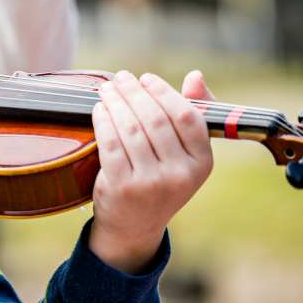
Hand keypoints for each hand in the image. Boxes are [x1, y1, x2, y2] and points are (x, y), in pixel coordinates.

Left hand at [87, 70, 214, 272]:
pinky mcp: (122, 187)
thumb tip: (196, 75)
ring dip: (116, 102)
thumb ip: (192, 114)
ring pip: (131, 129)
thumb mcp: (185, 154)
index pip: (187, 116)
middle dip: (134, 92)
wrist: (135, 226)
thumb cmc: (161, 179)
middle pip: (155, 119)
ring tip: (107, 89)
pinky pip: (110, 144)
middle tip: (120, 77)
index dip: (164, 92)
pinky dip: (103, 121)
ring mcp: (151, 183)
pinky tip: (99, 109)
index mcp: (202, 163)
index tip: (146, 78)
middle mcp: (180, 175)